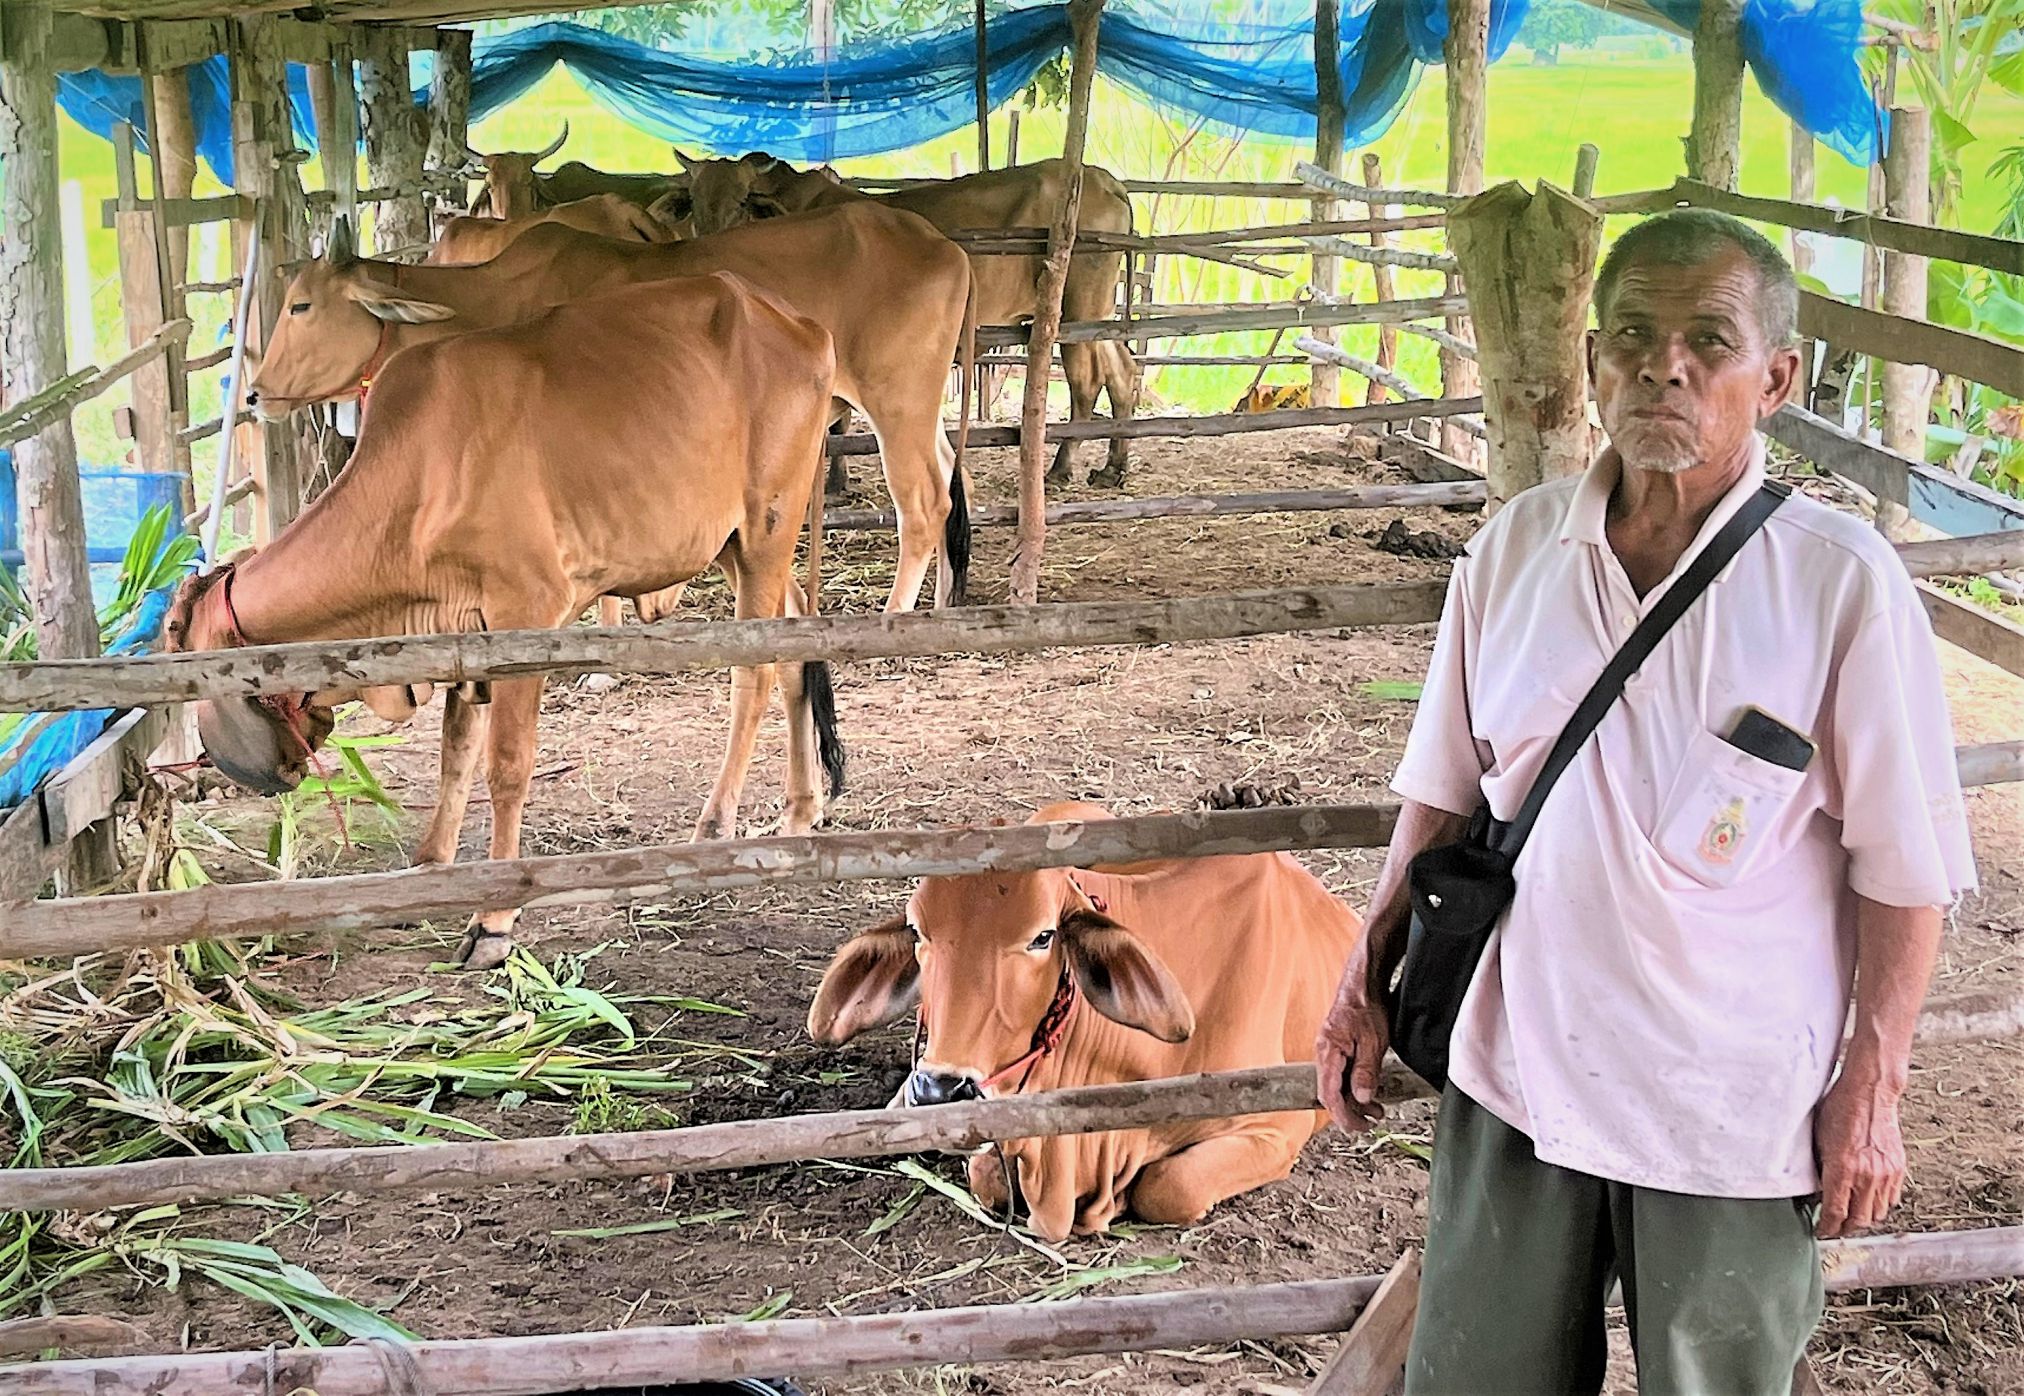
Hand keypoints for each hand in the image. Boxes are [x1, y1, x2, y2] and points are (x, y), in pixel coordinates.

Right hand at [1316, 972, 1389, 1134]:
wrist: (1362, 984)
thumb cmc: (1366, 1006)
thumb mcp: (1372, 1041)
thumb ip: (1366, 1070)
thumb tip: (1361, 1097)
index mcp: (1328, 1053)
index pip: (1329, 1095)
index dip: (1343, 1115)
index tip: (1359, 1127)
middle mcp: (1324, 1054)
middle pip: (1331, 1094)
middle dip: (1351, 1112)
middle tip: (1371, 1122)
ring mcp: (1329, 1053)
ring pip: (1337, 1086)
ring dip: (1354, 1101)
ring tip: (1376, 1109)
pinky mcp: (1337, 1050)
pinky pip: (1341, 1076)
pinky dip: (1354, 1088)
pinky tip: (1369, 1091)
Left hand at [1814, 1072, 1906, 1238]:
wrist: (1870, 1093)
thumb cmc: (1838, 1109)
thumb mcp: (1818, 1139)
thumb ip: (1820, 1169)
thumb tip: (1818, 1193)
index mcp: (1843, 1168)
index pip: (1835, 1212)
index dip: (1827, 1227)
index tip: (1821, 1232)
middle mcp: (1867, 1175)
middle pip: (1858, 1220)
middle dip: (1844, 1228)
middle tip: (1834, 1227)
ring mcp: (1886, 1173)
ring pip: (1877, 1214)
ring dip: (1862, 1219)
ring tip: (1850, 1215)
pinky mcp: (1899, 1169)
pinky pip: (1891, 1199)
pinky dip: (1878, 1205)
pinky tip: (1867, 1199)